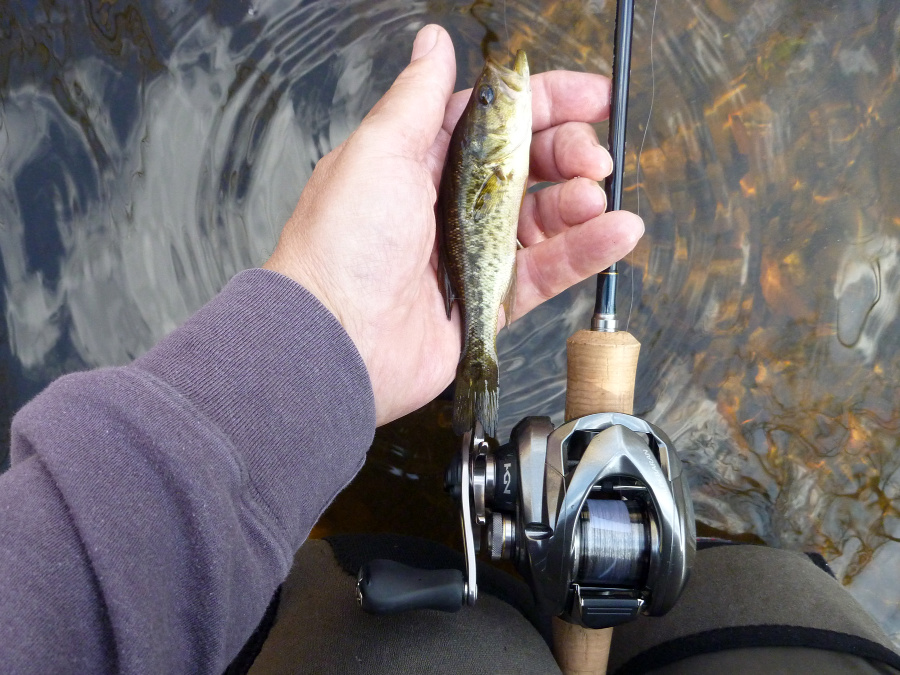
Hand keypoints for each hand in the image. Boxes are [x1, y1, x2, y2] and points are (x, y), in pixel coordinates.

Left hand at [263, 24, 643, 425]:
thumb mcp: (379, 151)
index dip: (547, 103)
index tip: (593, 97)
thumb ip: (419, 97)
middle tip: (594, 158)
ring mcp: (472, 252)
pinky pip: (548, 269)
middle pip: (527, 165)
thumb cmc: (342, 243)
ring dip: (580, 201)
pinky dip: (586, 250)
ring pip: (543, 217)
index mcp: (422, 160)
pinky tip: (616, 232)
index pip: (497, 119)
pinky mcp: (491, 298)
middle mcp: (449, 203)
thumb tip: (433, 42)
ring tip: (597, 198)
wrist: (334, 341)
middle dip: (568, 153)